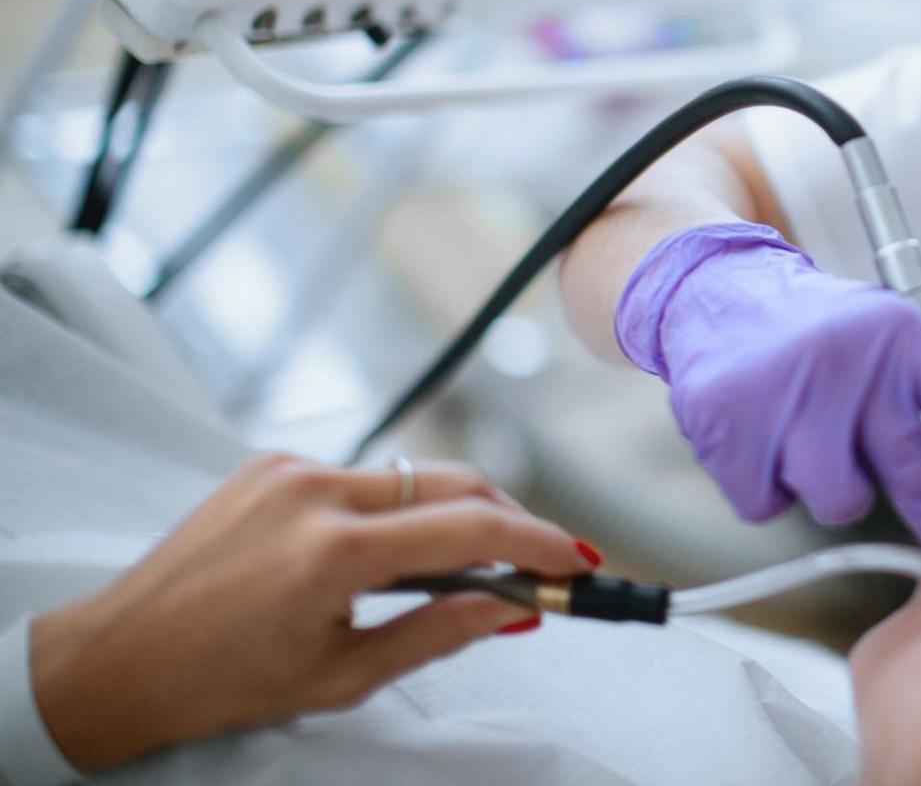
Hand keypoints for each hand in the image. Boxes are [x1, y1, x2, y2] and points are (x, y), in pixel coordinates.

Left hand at [30, 455, 595, 772]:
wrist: (117, 658)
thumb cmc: (220, 682)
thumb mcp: (341, 677)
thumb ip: (438, 634)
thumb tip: (514, 612)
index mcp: (332, 551)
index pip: (470, 529)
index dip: (540, 543)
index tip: (578, 562)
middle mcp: (314, 490)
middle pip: (456, 484)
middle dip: (512, 521)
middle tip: (545, 563)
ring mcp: (290, 467)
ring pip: (413, 476)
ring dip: (456, 514)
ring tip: (475, 567)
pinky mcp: (272, 463)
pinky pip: (364, 476)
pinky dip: (399, 508)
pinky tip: (396, 552)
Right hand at [615, 222, 920, 587]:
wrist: (718, 293)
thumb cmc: (822, 332)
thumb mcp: (896, 337)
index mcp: (906, 336)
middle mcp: (853, 363)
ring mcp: (789, 396)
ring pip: (843, 504)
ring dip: (837, 493)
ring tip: (816, 445)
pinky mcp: (732, 428)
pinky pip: (771, 506)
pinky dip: (771, 489)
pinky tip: (766, 443)